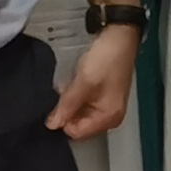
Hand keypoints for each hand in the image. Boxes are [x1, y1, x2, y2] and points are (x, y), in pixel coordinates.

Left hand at [46, 17, 138, 138]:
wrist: (119, 37)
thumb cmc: (105, 60)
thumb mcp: (82, 83)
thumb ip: (66, 106)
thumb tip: (51, 125)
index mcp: (108, 118)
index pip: (76, 132)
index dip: (62, 120)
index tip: (56, 104)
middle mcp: (109, 117)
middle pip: (78, 124)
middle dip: (67, 111)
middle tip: (63, 92)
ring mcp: (107, 106)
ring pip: (79, 113)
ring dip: (70, 102)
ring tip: (69, 85)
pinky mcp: (103, 96)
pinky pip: (84, 104)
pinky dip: (76, 96)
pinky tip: (74, 83)